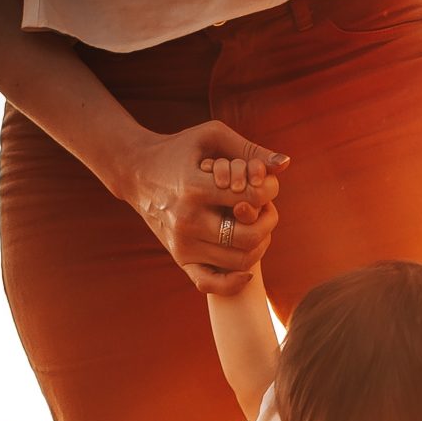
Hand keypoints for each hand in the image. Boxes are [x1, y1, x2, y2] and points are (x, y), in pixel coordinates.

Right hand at [112, 120, 287, 294]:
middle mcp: (187, 220)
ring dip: (260, 246)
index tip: (267, 185)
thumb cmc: (179, 150)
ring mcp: (182, 244)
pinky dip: (233, 283)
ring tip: (256, 225)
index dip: (269, 191)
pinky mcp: (180, 258)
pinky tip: (247, 270)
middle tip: (266, 208)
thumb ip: (249, 148)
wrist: (137, 173)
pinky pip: (211, 284)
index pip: (250, 198)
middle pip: (249, 237)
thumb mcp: (211, 136)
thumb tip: (285, 164)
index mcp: (194, 187)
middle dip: (268, 222)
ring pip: (239, 261)